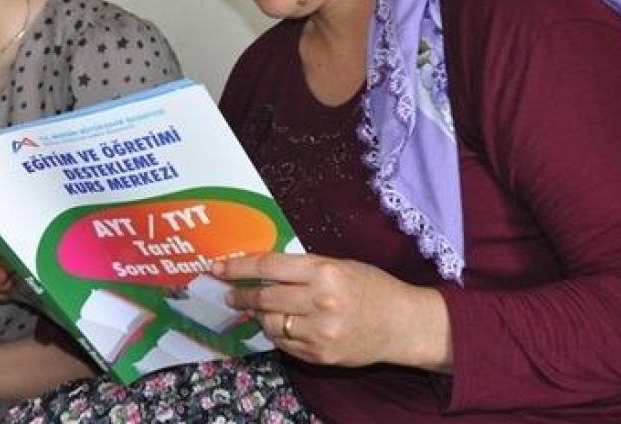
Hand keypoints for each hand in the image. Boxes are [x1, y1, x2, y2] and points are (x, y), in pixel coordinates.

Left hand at [212, 252, 450, 369]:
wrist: (402, 324)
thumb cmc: (371, 287)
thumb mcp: (339, 265)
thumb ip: (303, 268)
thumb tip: (262, 270)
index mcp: (324, 271)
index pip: (269, 266)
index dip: (238, 267)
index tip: (217, 267)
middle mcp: (319, 301)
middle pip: (264, 297)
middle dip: (240, 295)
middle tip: (229, 294)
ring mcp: (319, 331)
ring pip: (270, 323)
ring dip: (259, 316)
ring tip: (259, 310)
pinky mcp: (320, 355)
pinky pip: (284, 344)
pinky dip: (277, 333)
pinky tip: (281, 326)